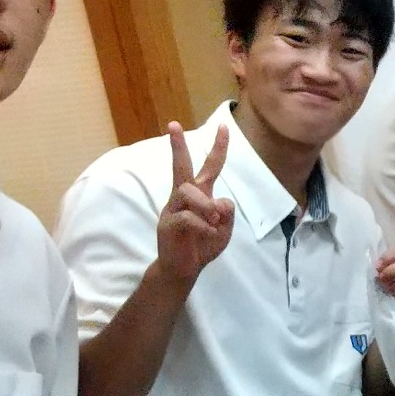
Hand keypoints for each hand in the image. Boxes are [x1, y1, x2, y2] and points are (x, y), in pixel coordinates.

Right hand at [156, 121, 234, 288]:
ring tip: (213, 220)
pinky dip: (202, 225)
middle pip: (181, 167)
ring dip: (206, 205)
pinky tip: (209, 232)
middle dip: (178, 146)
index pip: (210, 166)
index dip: (218, 147)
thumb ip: (227, 213)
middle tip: (172, 125)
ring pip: (188, 191)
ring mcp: (173, 209)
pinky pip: (186, 217)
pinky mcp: (167, 225)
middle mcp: (183, 196)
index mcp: (200, 194)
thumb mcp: (224, 229)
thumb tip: (220, 202)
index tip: (223, 126)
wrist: (183, 270)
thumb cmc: (202, 245)